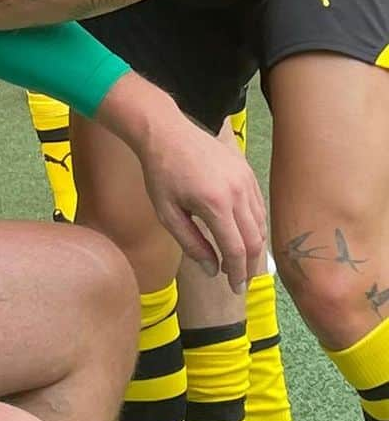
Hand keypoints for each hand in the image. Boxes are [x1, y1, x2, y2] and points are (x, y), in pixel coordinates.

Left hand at [97, 74, 265, 292]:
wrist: (165, 132)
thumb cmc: (160, 173)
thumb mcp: (166, 212)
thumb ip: (191, 243)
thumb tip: (214, 270)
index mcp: (215, 203)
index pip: (236, 249)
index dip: (237, 273)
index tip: (234, 288)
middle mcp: (237, 191)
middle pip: (255, 240)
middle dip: (249, 265)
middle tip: (240, 280)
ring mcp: (245, 179)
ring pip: (261, 223)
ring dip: (254, 246)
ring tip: (240, 260)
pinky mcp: (247, 170)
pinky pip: (259, 205)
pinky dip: (255, 225)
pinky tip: (243, 233)